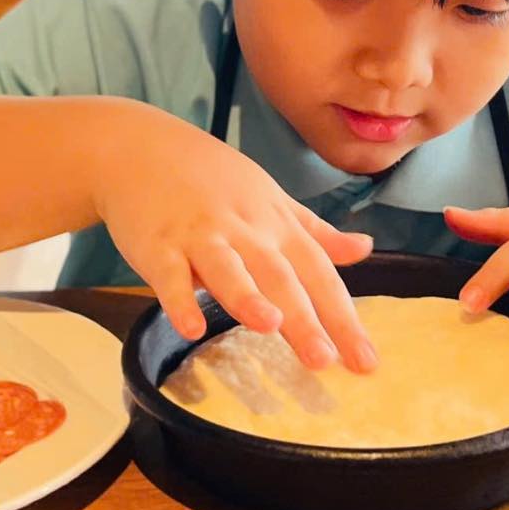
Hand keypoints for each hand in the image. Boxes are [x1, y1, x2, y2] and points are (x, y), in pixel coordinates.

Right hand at [93, 122, 377, 371]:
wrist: (142, 147)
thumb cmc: (213, 179)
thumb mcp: (271, 199)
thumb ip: (316, 232)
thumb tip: (365, 249)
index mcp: (276, 224)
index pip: (318, 273)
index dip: (343, 317)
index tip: (366, 362)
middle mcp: (244, 229)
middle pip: (279, 276)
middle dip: (303, 318)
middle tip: (325, 360)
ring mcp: (199, 235)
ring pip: (227, 267)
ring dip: (246, 296)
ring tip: (269, 325)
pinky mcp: (158, 244)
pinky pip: (169, 275)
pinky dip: (179, 300)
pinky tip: (190, 328)